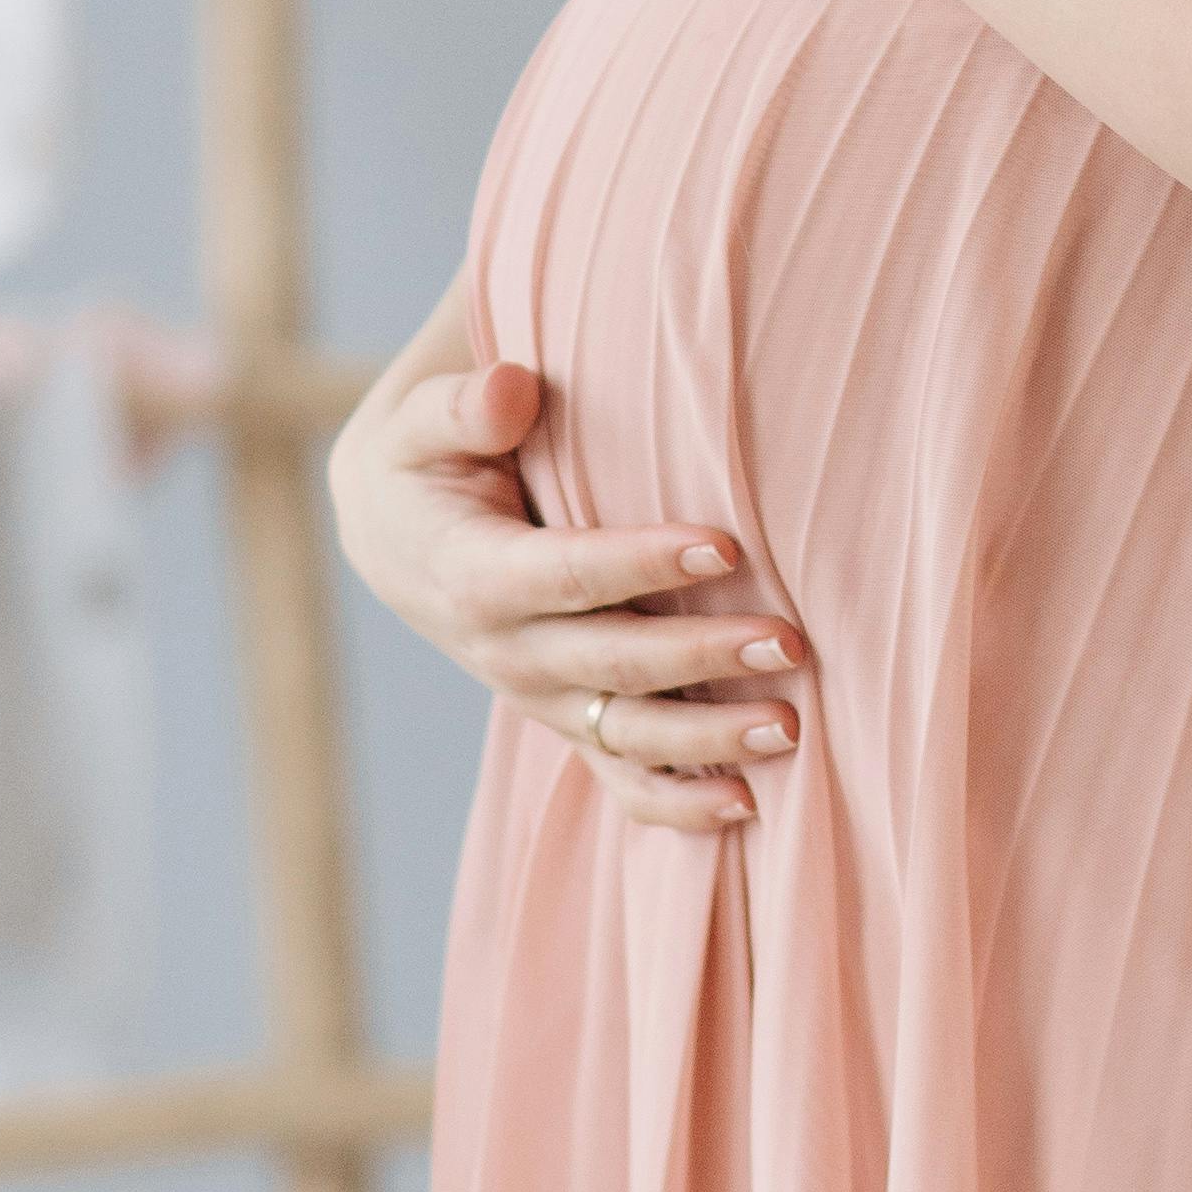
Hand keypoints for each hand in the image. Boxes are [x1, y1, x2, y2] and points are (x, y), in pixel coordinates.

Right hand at [329, 330, 805, 835]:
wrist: (398, 540)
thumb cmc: (427, 463)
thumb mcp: (423, 424)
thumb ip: (464, 406)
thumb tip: (514, 387)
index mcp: (477, 576)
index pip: (570, 575)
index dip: (644, 564)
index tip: (726, 545)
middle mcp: (509, 652)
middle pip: (614, 664)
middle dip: (703, 656)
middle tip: (789, 640)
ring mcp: (541, 697)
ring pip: (629, 734)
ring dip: (711, 738)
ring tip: (793, 726)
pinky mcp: (567, 718)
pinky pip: (621, 778)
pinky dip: (679, 804)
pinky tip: (749, 805)